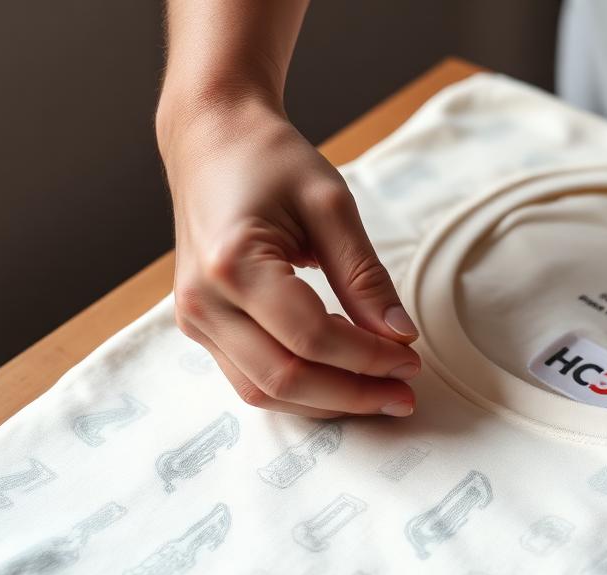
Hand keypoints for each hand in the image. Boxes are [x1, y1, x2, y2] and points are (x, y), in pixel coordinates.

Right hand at [157, 94, 420, 418]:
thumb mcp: (331, 204)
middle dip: (352, 395)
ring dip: (327, 402)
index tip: (411, 359)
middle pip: (285, 378)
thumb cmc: (269, 160)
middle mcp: (203, 300)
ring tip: (379, 394)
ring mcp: (195, 319)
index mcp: (233, 263)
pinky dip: (300, 389)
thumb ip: (365, 276)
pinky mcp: (200, 327)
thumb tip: (401, 336)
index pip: (311, 337)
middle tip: (404, 394)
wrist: (211, 140)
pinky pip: (251, 379)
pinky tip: (341, 379)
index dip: (368, 359)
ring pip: (264, 392)